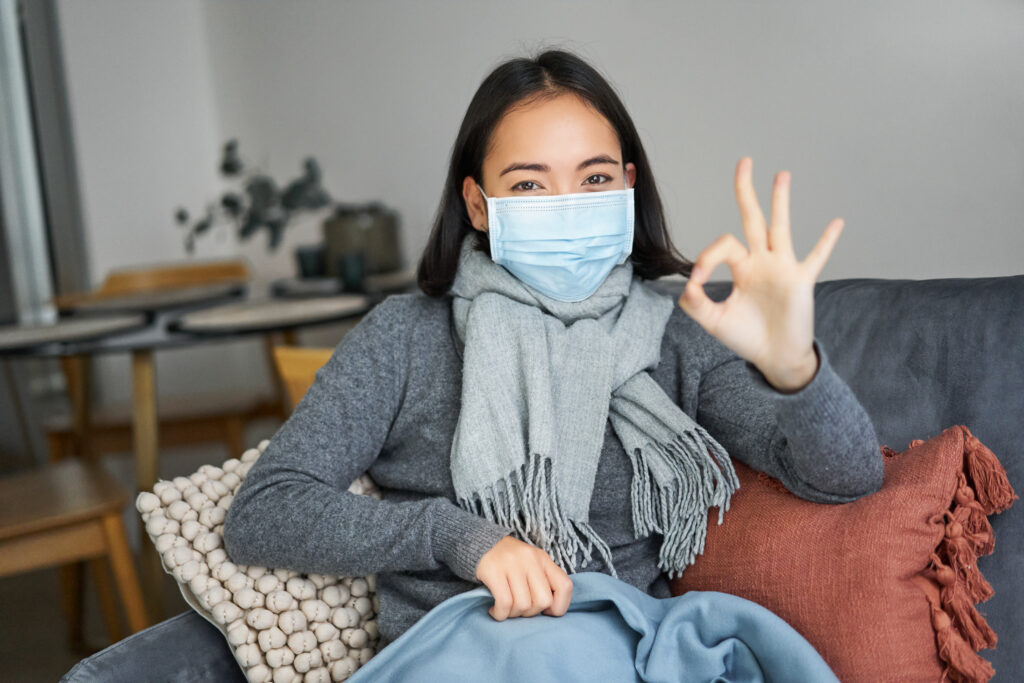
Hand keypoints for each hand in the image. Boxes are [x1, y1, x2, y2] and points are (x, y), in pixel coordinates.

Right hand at [475, 535, 573, 620]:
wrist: (480, 543)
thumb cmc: (509, 562)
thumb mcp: (531, 564)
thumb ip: (543, 581)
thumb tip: (550, 610)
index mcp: (543, 559)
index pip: (565, 586)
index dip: (560, 606)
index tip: (547, 612)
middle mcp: (530, 559)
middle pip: (543, 601)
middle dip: (532, 613)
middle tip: (520, 609)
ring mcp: (512, 564)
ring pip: (523, 605)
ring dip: (513, 614)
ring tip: (506, 609)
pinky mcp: (494, 571)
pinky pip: (505, 603)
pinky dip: (500, 614)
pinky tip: (495, 610)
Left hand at [677, 157, 843, 391]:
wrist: (774, 358)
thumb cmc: (747, 338)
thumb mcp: (713, 321)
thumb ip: (696, 303)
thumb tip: (687, 283)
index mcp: (740, 267)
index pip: (722, 245)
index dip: (706, 256)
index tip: (696, 278)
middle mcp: (762, 261)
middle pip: (752, 218)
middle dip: (746, 190)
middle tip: (744, 162)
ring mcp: (783, 268)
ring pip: (780, 227)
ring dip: (781, 201)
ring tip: (781, 174)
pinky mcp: (801, 281)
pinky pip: (816, 257)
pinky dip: (827, 241)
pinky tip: (837, 222)